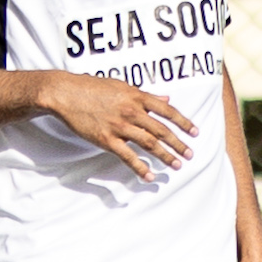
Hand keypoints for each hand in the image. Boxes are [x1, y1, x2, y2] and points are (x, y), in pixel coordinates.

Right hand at [37, 71, 194, 181]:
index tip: (195, 132)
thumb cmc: (92, 87)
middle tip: (190, 154)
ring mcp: (119, 126)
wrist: (65, 93)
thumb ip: (144, 95)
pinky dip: (140, 167)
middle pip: (161, 130)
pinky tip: (149, 176)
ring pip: (149, 144)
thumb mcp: (121, 86)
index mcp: (137, 97)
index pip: (167, 111)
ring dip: (165, 156)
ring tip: (177, 165)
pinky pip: (127, 156)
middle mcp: (131, 111)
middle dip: (178, 144)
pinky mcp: (106, 139)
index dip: (183, 122)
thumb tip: (166, 99)